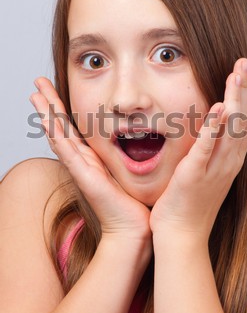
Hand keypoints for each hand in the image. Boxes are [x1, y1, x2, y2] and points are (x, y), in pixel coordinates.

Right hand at [30, 78, 150, 241]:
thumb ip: (131, 154)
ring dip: (46, 114)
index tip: (56, 88)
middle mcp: (83, 161)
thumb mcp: (130, 170)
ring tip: (35, 93)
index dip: (63, 107)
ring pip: (59, 135)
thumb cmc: (134, 203)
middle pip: (61, 127)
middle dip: (49, 104)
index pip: (74, 127)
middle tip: (38, 82)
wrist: (133, 229)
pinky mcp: (84, 177)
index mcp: (93, 157)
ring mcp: (80, 169)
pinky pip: (67, 152)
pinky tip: (47, 120)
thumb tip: (144, 135)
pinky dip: (56, 135)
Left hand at [150, 58, 246, 242]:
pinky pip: (206, 150)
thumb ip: (211, 151)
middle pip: (244, 122)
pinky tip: (217, 109)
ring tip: (236, 75)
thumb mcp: (206, 173)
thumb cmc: (189, 205)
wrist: (182, 237)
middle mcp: (228, 164)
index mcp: (230, 162)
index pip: (246, 124)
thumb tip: (212, 128)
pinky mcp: (194, 176)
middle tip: (246, 64)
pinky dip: (213, 129)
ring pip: (231, 131)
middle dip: (245, 91)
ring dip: (234, 101)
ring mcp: (214, 170)